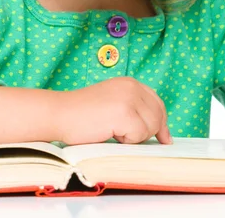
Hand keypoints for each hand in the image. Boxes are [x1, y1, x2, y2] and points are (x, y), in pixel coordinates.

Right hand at [55, 77, 171, 145]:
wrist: (60, 113)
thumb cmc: (82, 114)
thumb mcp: (112, 103)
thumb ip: (133, 108)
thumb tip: (160, 131)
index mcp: (130, 83)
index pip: (157, 103)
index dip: (162, 121)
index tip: (164, 137)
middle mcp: (132, 86)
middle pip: (158, 116)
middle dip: (149, 132)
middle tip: (128, 138)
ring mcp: (129, 98)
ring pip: (151, 127)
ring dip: (134, 137)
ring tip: (113, 130)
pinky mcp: (124, 113)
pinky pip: (139, 135)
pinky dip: (126, 141)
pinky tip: (109, 132)